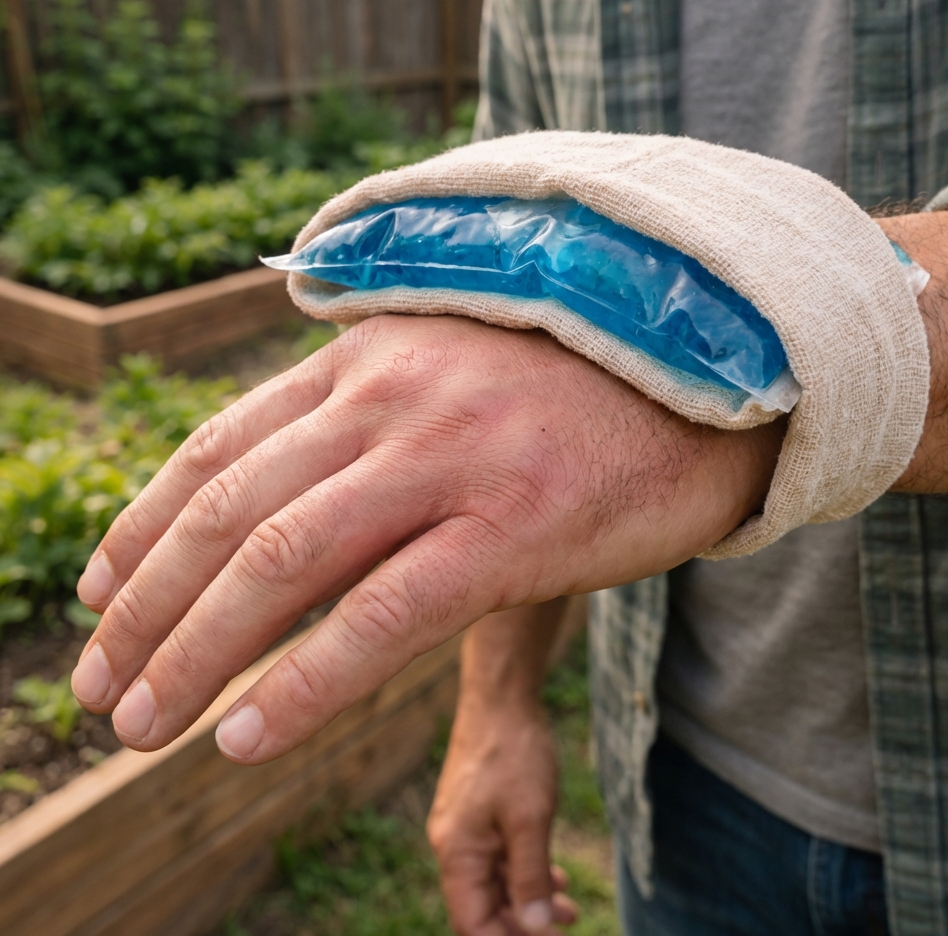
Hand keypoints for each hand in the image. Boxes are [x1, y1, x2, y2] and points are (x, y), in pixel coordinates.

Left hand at [70, 315, 782, 762]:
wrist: (702, 371)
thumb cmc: (568, 387)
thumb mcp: (445, 376)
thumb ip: (359, 421)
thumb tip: (275, 506)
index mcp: (365, 358)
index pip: (215, 449)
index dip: (139, 527)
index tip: (98, 593)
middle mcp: (389, 399)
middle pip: (228, 512)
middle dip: (145, 610)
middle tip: (99, 687)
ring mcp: (450, 457)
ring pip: (283, 561)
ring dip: (194, 653)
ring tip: (141, 727)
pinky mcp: (515, 525)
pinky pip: (384, 614)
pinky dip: (305, 683)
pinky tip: (248, 736)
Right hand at [428, 690, 574, 934]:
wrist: (502, 698)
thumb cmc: (513, 753)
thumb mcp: (530, 819)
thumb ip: (531, 876)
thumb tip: (537, 928)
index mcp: (456, 852)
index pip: (472, 923)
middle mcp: (454, 845)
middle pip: (483, 908)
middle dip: (523, 926)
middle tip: (567, 929)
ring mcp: (465, 828)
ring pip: (495, 884)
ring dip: (529, 901)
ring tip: (571, 911)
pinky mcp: (479, 814)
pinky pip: (499, 858)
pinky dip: (526, 872)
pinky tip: (556, 876)